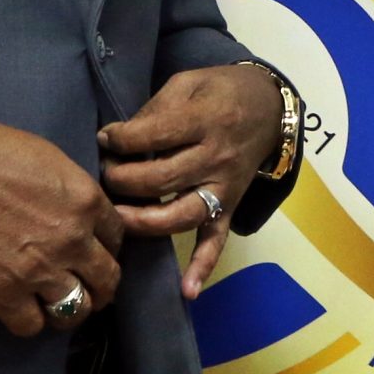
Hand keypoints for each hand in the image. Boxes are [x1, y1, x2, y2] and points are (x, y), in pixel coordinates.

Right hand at [0, 119, 123, 335]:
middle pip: (108, 280)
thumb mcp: (52, 160)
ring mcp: (40, 271)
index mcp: (87, 202)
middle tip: (87, 286)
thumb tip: (80, 213)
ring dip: (70, 309)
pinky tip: (22, 308)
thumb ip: (74, 192)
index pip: (118, 237)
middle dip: (101, 286)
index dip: (107, 247)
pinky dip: (30, 321)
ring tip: (56, 303)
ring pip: (77, 310)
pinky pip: (31, 326)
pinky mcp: (3, 293)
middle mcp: (73, 240)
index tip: (94, 252)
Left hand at [99, 65, 281, 296]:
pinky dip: (203, 265)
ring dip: (144, 220)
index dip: (120, 139)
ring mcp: (224, 187)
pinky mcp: (230, 206)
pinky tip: (187, 290)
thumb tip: (116, 139)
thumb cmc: (220, 90)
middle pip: (161, 178)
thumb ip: (155, 110)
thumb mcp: (188, 83)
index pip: (154, 136)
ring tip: (116, 218)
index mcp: (206, 119)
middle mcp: (216, 157)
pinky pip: (217, 239)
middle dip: (121, 178)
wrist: (269, 107)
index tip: (105, 138)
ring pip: (182, 214)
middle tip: (104, 173)